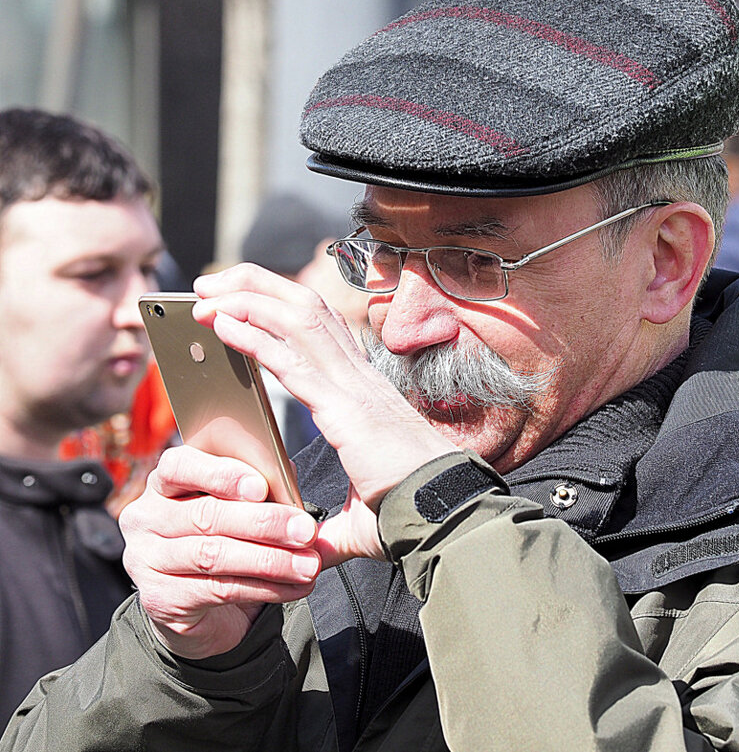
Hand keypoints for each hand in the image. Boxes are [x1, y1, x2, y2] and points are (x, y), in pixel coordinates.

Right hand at [119, 445, 320, 658]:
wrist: (201, 606)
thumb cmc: (228, 539)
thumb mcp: (242, 507)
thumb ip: (263, 488)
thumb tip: (289, 471)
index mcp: (165, 482)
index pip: (180, 466)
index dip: (221, 475)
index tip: (262, 487)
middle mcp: (146, 517)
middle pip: (205, 515)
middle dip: (264, 522)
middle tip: (306, 531)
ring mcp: (146, 560)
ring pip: (213, 555)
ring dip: (270, 560)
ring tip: (309, 565)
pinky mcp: (159, 599)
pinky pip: (219, 590)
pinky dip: (265, 588)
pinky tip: (295, 586)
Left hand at [193, 264, 457, 566]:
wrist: (442, 517)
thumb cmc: (408, 513)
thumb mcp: (355, 517)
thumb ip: (326, 528)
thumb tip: (306, 547)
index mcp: (361, 392)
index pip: (319, 327)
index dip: (280, 304)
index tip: (238, 299)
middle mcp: (358, 378)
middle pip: (305, 307)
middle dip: (255, 284)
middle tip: (209, 283)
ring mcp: (353, 388)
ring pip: (299, 318)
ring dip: (247, 299)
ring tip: (205, 295)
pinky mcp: (344, 408)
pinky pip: (290, 361)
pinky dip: (253, 337)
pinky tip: (221, 324)